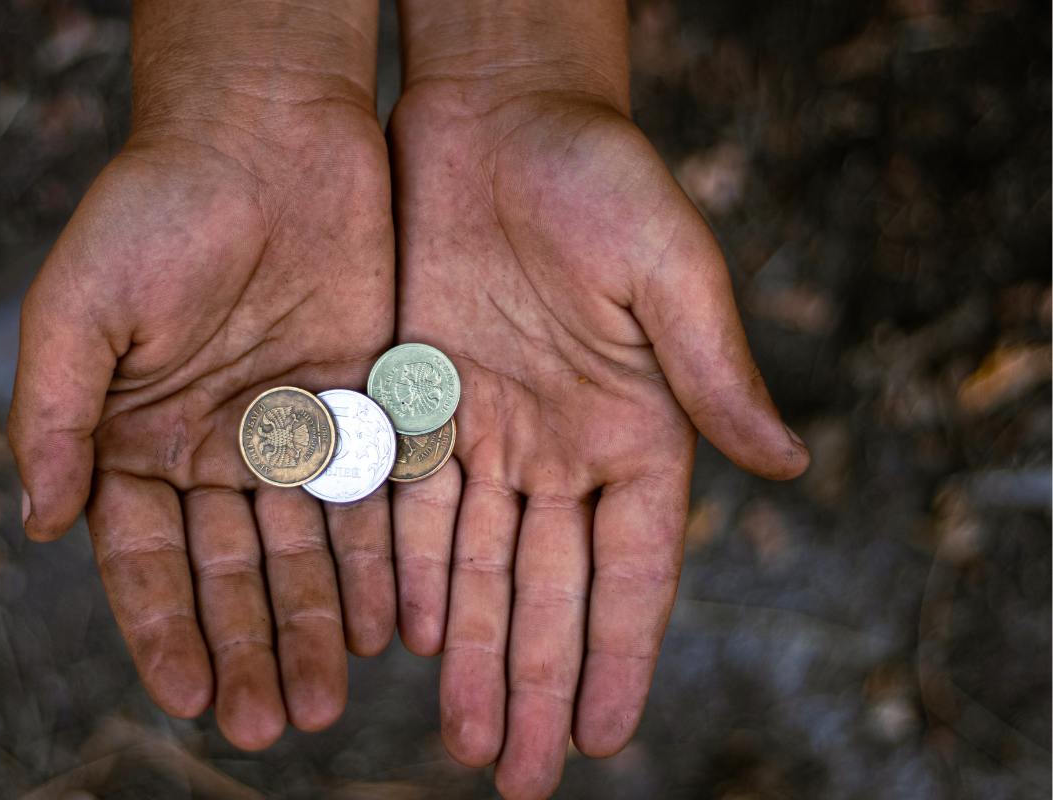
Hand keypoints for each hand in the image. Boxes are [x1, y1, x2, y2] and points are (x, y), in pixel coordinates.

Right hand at [8, 0, 393, 750]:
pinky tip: (386, 624)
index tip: (186, 698)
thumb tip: (40, 525)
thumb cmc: (157, 205)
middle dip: (247, 649)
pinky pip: (368, 498)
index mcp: (135, 439)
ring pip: (304, 551)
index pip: (143, 560)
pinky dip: (375, 561)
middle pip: (230, 574)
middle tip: (268, 724)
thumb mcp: (82, 305)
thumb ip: (54, 415)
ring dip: (314, 626)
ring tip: (328, 699)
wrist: (267, 129)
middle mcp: (213, 449)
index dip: (162, 631)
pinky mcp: (361, 403)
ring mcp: (291, 431)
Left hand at [388, 16, 808, 797]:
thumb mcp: (667, 267)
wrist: (496, 111)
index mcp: (636, 426)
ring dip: (472, 652)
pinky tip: (410, 638)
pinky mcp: (418, 398)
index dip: (617, 653)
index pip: (630, 569)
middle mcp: (562, 444)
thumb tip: (789, 469)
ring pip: (478, 565)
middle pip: (547, 589)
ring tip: (466, 738)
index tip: (605, 735)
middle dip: (534, 683)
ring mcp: (488, 427)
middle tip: (520, 776)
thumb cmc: (599, 173)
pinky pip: (414, 506)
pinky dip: (413, 573)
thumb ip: (711, 372)